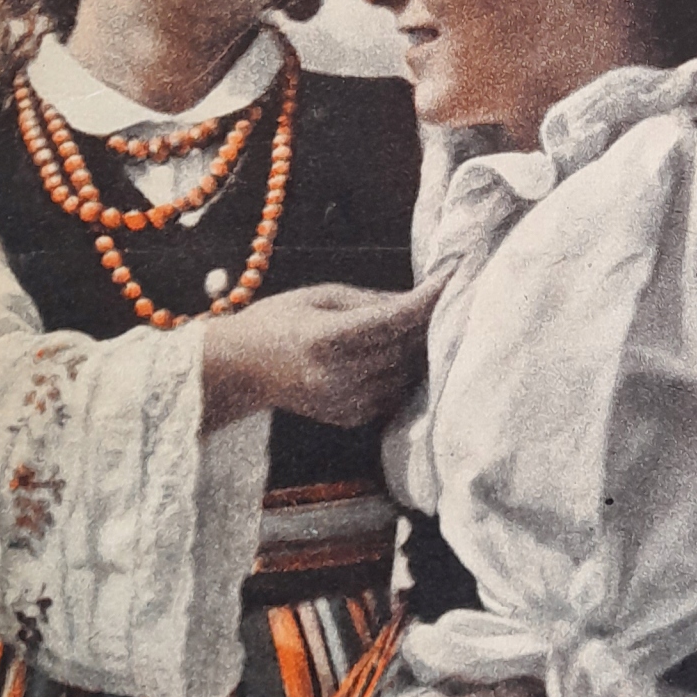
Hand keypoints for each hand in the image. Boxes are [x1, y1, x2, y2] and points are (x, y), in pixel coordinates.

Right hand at [201, 275, 446, 431]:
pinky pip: (396, 392)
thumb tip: (417, 300)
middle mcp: (338, 377)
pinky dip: (407, 371)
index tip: (451, 277)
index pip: (392, 321)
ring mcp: (346, 403)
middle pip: (406, 348)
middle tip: (454, 295)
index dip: (426, 299)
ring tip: (439, 320)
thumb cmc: (279, 321)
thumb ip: (371, 300)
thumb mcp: (320, 296)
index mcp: (326, 340)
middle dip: (432, 321)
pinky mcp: (352, 418)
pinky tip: (410, 351)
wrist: (242, 371)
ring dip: (425, 348)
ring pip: (408, 373)